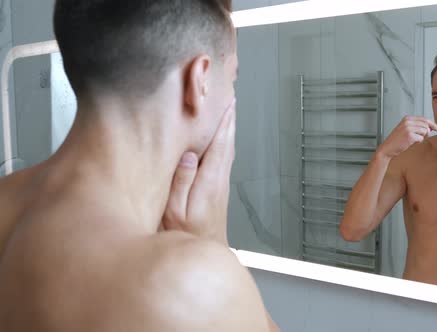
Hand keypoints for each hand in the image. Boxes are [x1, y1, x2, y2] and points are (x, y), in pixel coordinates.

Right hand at [161, 99, 236, 244]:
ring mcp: (222, 186)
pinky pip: (225, 160)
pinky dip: (225, 144)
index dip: (223, 123)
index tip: (227, 104)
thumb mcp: (175, 211)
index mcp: (209, 182)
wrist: (207, 254)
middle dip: (230, 121)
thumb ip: (181, 182)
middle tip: (231, 100)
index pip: (219, 145)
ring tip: (228, 114)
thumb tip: (189, 155)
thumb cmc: (186, 235)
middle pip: (228, 144)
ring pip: (229, 151)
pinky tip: (222, 142)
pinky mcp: (220, 191)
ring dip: (229, 131)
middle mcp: (220, 181)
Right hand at [377, 116, 436, 157]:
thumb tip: (431, 127)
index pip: (424, 119)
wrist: (388, 148)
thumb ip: (417, 126)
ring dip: (422, 137)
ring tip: (414, 140)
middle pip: (426, 125)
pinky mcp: (409, 135)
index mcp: (407, 118)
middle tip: (421, 137)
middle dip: (427, 132)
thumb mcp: (406, 129)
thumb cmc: (397, 140)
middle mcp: (408, 121)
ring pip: (425, 131)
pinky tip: (411, 142)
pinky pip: (421, 138)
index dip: (432, 124)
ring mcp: (408, 128)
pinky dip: (418, 141)